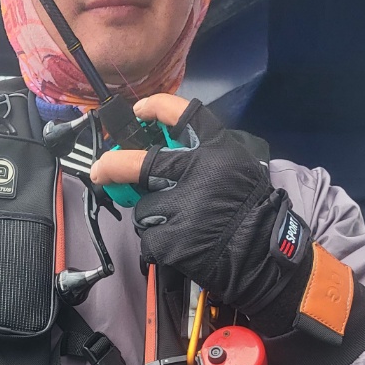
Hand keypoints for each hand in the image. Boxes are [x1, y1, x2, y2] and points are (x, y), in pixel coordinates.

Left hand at [93, 94, 310, 333]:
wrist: (264, 257)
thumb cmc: (251, 212)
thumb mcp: (238, 169)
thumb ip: (205, 159)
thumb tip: (159, 161)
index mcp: (218, 151)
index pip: (184, 114)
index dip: (156, 107)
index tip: (139, 110)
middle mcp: (198, 173)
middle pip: (142, 163)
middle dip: (115, 165)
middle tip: (101, 170)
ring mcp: (183, 207)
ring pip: (145, 207)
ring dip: (152, 216)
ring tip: (175, 225)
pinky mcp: (172, 239)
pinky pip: (149, 237)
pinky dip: (157, 243)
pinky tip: (177, 246)